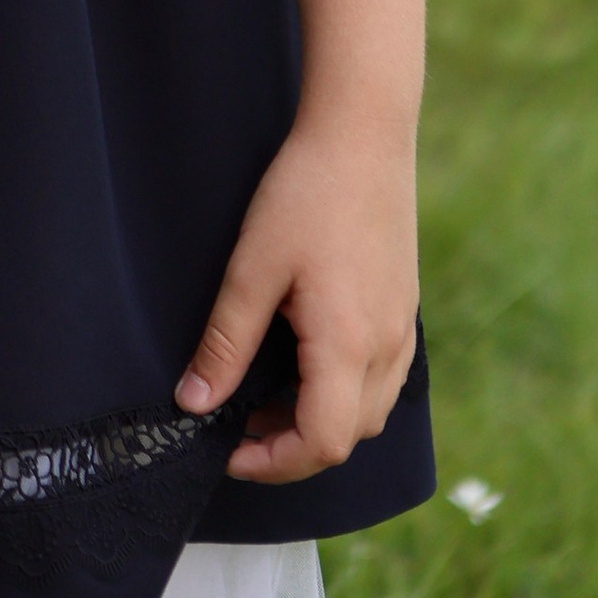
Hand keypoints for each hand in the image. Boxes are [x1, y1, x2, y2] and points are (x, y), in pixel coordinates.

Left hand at [176, 114, 418, 483]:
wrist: (363, 135)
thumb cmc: (306, 193)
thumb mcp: (252, 269)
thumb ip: (226, 343)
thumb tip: (194, 404)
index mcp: (348, 345)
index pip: (323, 443)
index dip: (274, 462)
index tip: (230, 452)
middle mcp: (387, 348)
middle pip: (350, 437)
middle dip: (293, 447)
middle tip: (239, 426)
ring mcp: (402, 329)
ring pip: (370, 412)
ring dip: (320, 421)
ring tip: (265, 396)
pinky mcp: (404, 309)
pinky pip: (382, 378)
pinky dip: (344, 392)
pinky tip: (304, 362)